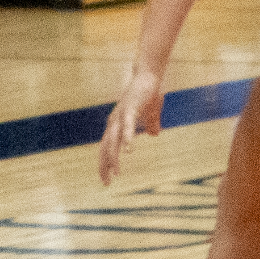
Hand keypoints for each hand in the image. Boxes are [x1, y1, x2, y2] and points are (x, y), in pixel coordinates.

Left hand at [98, 66, 163, 184]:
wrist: (149, 74)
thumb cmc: (148, 94)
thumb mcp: (151, 113)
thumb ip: (151, 124)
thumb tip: (155, 134)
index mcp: (116, 124)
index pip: (107, 147)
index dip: (105, 163)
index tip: (106, 179)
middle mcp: (114, 121)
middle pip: (105, 147)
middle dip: (105, 165)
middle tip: (106, 183)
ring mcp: (121, 114)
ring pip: (114, 140)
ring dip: (114, 157)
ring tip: (115, 173)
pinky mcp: (130, 108)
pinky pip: (128, 126)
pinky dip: (127, 139)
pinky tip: (128, 151)